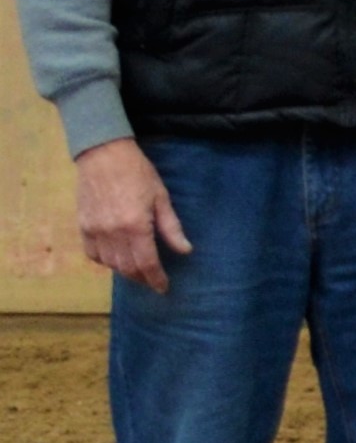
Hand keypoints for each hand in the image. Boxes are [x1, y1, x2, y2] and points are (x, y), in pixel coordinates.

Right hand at [73, 139, 190, 294]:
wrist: (103, 155)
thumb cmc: (137, 172)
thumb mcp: (161, 197)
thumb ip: (171, 227)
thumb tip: (185, 251)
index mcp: (135, 226)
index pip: (146, 263)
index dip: (156, 279)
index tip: (163, 288)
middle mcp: (112, 232)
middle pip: (127, 267)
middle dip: (142, 278)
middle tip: (153, 280)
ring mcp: (94, 230)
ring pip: (109, 264)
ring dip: (125, 271)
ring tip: (138, 270)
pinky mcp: (82, 226)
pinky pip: (92, 253)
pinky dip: (105, 261)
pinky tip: (116, 258)